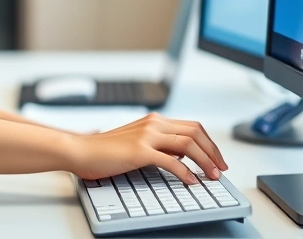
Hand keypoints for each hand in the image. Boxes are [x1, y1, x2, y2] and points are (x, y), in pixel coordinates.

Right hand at [68, 112, 227, 184]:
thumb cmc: (105, 150)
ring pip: (188, 144)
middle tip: (221, 168)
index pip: (192, 126)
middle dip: (213, 151)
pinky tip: (191, 181)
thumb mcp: (137, 142)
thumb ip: (159, 143)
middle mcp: (153, 124)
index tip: (217, 158)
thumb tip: (181, 154)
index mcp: (154, 121)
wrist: (81, 150)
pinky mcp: (139, 151)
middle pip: (195, 132)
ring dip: (205, 160)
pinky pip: (171, 161)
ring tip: (212, 175)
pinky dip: (186, 173)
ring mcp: (147, 136)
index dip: (209, 143)